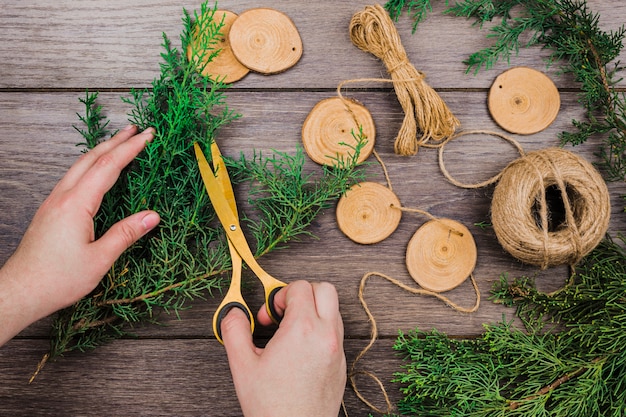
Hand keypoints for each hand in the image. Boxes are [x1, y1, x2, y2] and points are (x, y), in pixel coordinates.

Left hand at [0, 125, 159, 345]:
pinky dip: (90, 165)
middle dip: (115, 141)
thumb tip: (152, 216)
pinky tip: (95, 170)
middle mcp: (62, 197)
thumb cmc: (58, 279)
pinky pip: (73, 177)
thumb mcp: (100, 259)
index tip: (148, 135)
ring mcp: (53, 202)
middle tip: (135, 128)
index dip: (130, 149)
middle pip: (91, 158)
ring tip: (118, 142)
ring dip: (101, 151)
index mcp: (76, 204)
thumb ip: (126, 233)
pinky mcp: (50, 211)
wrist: (20, 291)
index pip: (109, 167)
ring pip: (79, 166)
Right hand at [221, 280, 346, 416]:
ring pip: (333, 310)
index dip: (280, 294)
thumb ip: (235, 331)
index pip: (301, 287)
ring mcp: (337, 350)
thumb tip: (234, 314)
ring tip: (290, 332)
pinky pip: (336, 333)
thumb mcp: (243, 365)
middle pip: (326, 289)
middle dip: (303, 293)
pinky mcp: (342, 364)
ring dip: (313, 311)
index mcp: (303, 329)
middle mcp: (326, 336)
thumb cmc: (272, 405)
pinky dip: (321, 330)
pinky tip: (301, 349)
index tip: (270, 313)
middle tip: (285, 312)